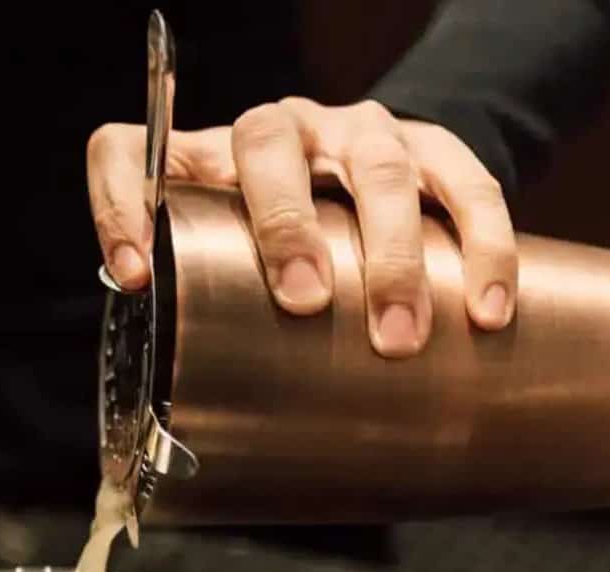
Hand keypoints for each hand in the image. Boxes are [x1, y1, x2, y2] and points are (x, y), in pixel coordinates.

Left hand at [87, 98, 517, 357]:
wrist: (372, 178)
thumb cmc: (281, 242)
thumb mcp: (231, 258)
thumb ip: (206, 302)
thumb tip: (187, 404)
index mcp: (207, 158)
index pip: (132, 151)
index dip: (120, 205)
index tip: (138, 273)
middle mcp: (281, 129)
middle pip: (267, 148)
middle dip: (285, 227)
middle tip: (304, 302)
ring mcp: (358, 132)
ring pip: (376, 170)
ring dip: (390, 255)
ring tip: (398, 337)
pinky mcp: (434, 145)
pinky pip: (467, 184)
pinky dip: (483, 246)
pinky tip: (488, 311)